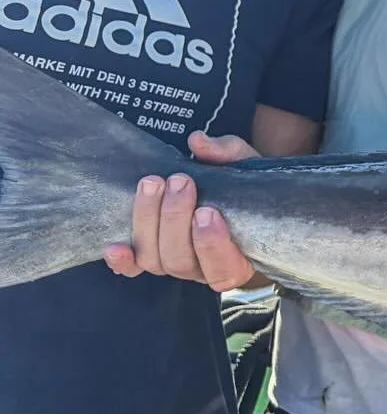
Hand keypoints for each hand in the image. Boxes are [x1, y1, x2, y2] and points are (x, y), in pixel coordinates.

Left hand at [103, 131, 260, 291]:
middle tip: (180, 182)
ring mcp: (175, 264)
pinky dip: (123, 261)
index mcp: (238, 259)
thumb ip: (228, 154)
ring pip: (154, 260)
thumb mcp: (245, 165)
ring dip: (149, 222)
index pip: (224, 269)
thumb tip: (198, 143)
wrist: (233, 191)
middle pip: (180, 261)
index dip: (212, 245)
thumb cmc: (243, 185)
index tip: (207, 211)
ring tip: (153, 184)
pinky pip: (133, 268)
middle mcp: (204, 270)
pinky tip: (114, 246)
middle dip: (175, 220)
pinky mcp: (151, 258)